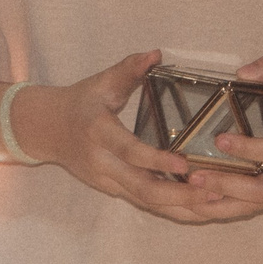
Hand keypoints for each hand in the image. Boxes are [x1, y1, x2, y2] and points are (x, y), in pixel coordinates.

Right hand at [11, 51, 233, 225]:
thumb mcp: (101, 81)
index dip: (157, 160)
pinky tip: (200, 209)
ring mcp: (107, 181)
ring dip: (181, 208)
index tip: (185, 164)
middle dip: (178, 195)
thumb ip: (129, 68)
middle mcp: (102, 163)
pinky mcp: (113, 190)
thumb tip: (156, 53)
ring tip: (215, 205)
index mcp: (99, 133)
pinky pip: (146, 204)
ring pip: (146, 202)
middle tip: (212, 193)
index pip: (130, 151)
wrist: (47, 130)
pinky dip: (173, 209)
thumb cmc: (80, 101)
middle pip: (141, 188)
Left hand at [171, 51, 262, 221]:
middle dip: (227, 185)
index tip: (220, 140)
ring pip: (257, 205)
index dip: (248, 149)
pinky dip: (229, 208)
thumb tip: (242, 73)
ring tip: (190, 194)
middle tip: (194, 175)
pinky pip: (257, 206)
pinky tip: (203, 203)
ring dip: (222, 203)